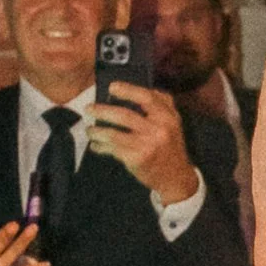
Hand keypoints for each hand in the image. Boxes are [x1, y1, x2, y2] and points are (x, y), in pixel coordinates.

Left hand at [90, 79, 198, 210]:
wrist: (176, 178)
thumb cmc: (170, 147)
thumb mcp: (172, 123)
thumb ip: (161, 103)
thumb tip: (134, 89)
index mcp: (167, 117)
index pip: (147, 98)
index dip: (128, 90)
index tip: (111, 87)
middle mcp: (158, 130)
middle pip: (125, 116)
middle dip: (103, 111)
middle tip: (89, 109)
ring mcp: (147, 146)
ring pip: (115, 134)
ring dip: (98, 131)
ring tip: (89, 130)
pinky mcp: (138, 159)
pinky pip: (114, 149)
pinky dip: (101, 146)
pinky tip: (96, 145)